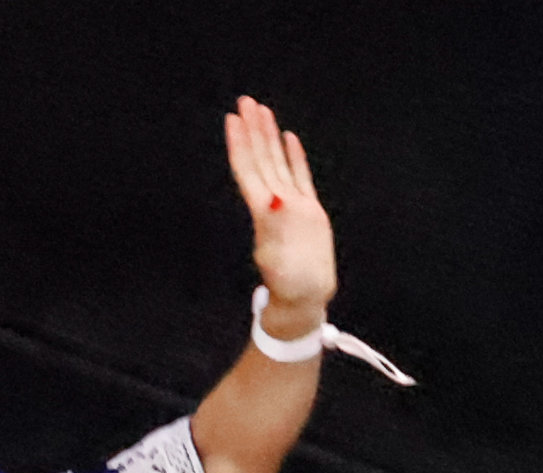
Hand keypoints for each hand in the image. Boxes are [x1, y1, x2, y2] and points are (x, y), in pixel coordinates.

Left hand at [225, 98, 336, 323]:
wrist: (305, 300)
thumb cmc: (290, 288)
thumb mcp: (281, 261)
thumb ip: (276, 229)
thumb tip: (273, 199)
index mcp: (266, 213)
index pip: (249, 170)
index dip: (240, 144)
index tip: (233, 119)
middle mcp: (276, 204)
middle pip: (261, 160)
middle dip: (253, 130)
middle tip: (246, 102)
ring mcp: (293, 206)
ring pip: (278, 163)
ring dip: (269, 137)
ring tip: (263, 111)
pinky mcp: (310, 212)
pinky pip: (300, 177)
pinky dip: (293, 157)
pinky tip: (288, 138)